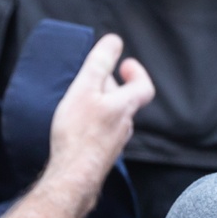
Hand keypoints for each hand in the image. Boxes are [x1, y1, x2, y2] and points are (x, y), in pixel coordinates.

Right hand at [45, 33, 154, 189]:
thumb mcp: (85, 89)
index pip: (144, 87)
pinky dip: (93, 123)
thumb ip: (100, 64)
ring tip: (80, 101)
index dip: (137, 73)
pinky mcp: (101, 156)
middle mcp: (124, 126)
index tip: (124, 64)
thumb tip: (114, 41)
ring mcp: (113, 143)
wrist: (72, 176)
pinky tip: (75, 126)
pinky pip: (101, 133)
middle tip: (95, 79)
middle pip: (125, 101)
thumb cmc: (78, 132)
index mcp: (124, 107)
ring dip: (101, 106)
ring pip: (112, 118)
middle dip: (112, 86)